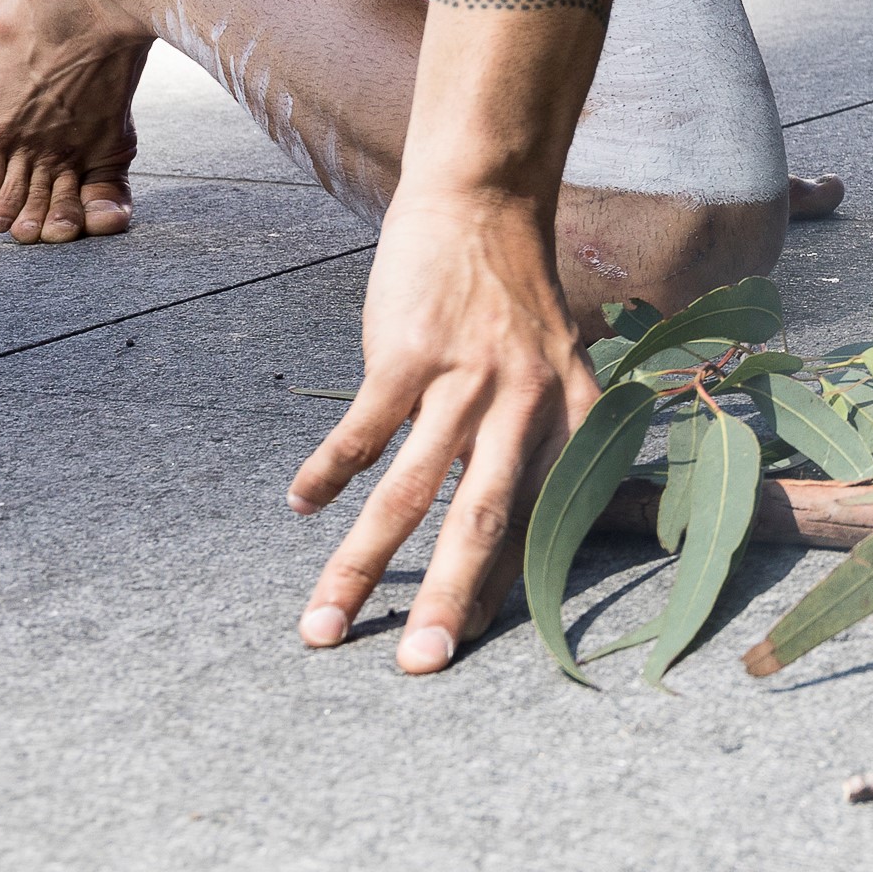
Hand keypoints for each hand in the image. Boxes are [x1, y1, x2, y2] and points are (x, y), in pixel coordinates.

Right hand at [291, 188, 591, 671]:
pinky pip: (364, 427)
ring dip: (361, 562)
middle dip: (450, 600)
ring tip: (321, 620)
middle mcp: (529, 404)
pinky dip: (328, 471)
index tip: (467, 648)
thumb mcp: (552, 373)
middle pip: (483, 519)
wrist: (484, 205)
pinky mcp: (411, 348)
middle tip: (418, 667)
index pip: (537, 522)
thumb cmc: (511, 301)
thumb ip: (530, 446)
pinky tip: (300, 507)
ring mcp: (468, 375)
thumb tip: (496, 536)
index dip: (500, 589)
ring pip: (409, 488)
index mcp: (573, 419)